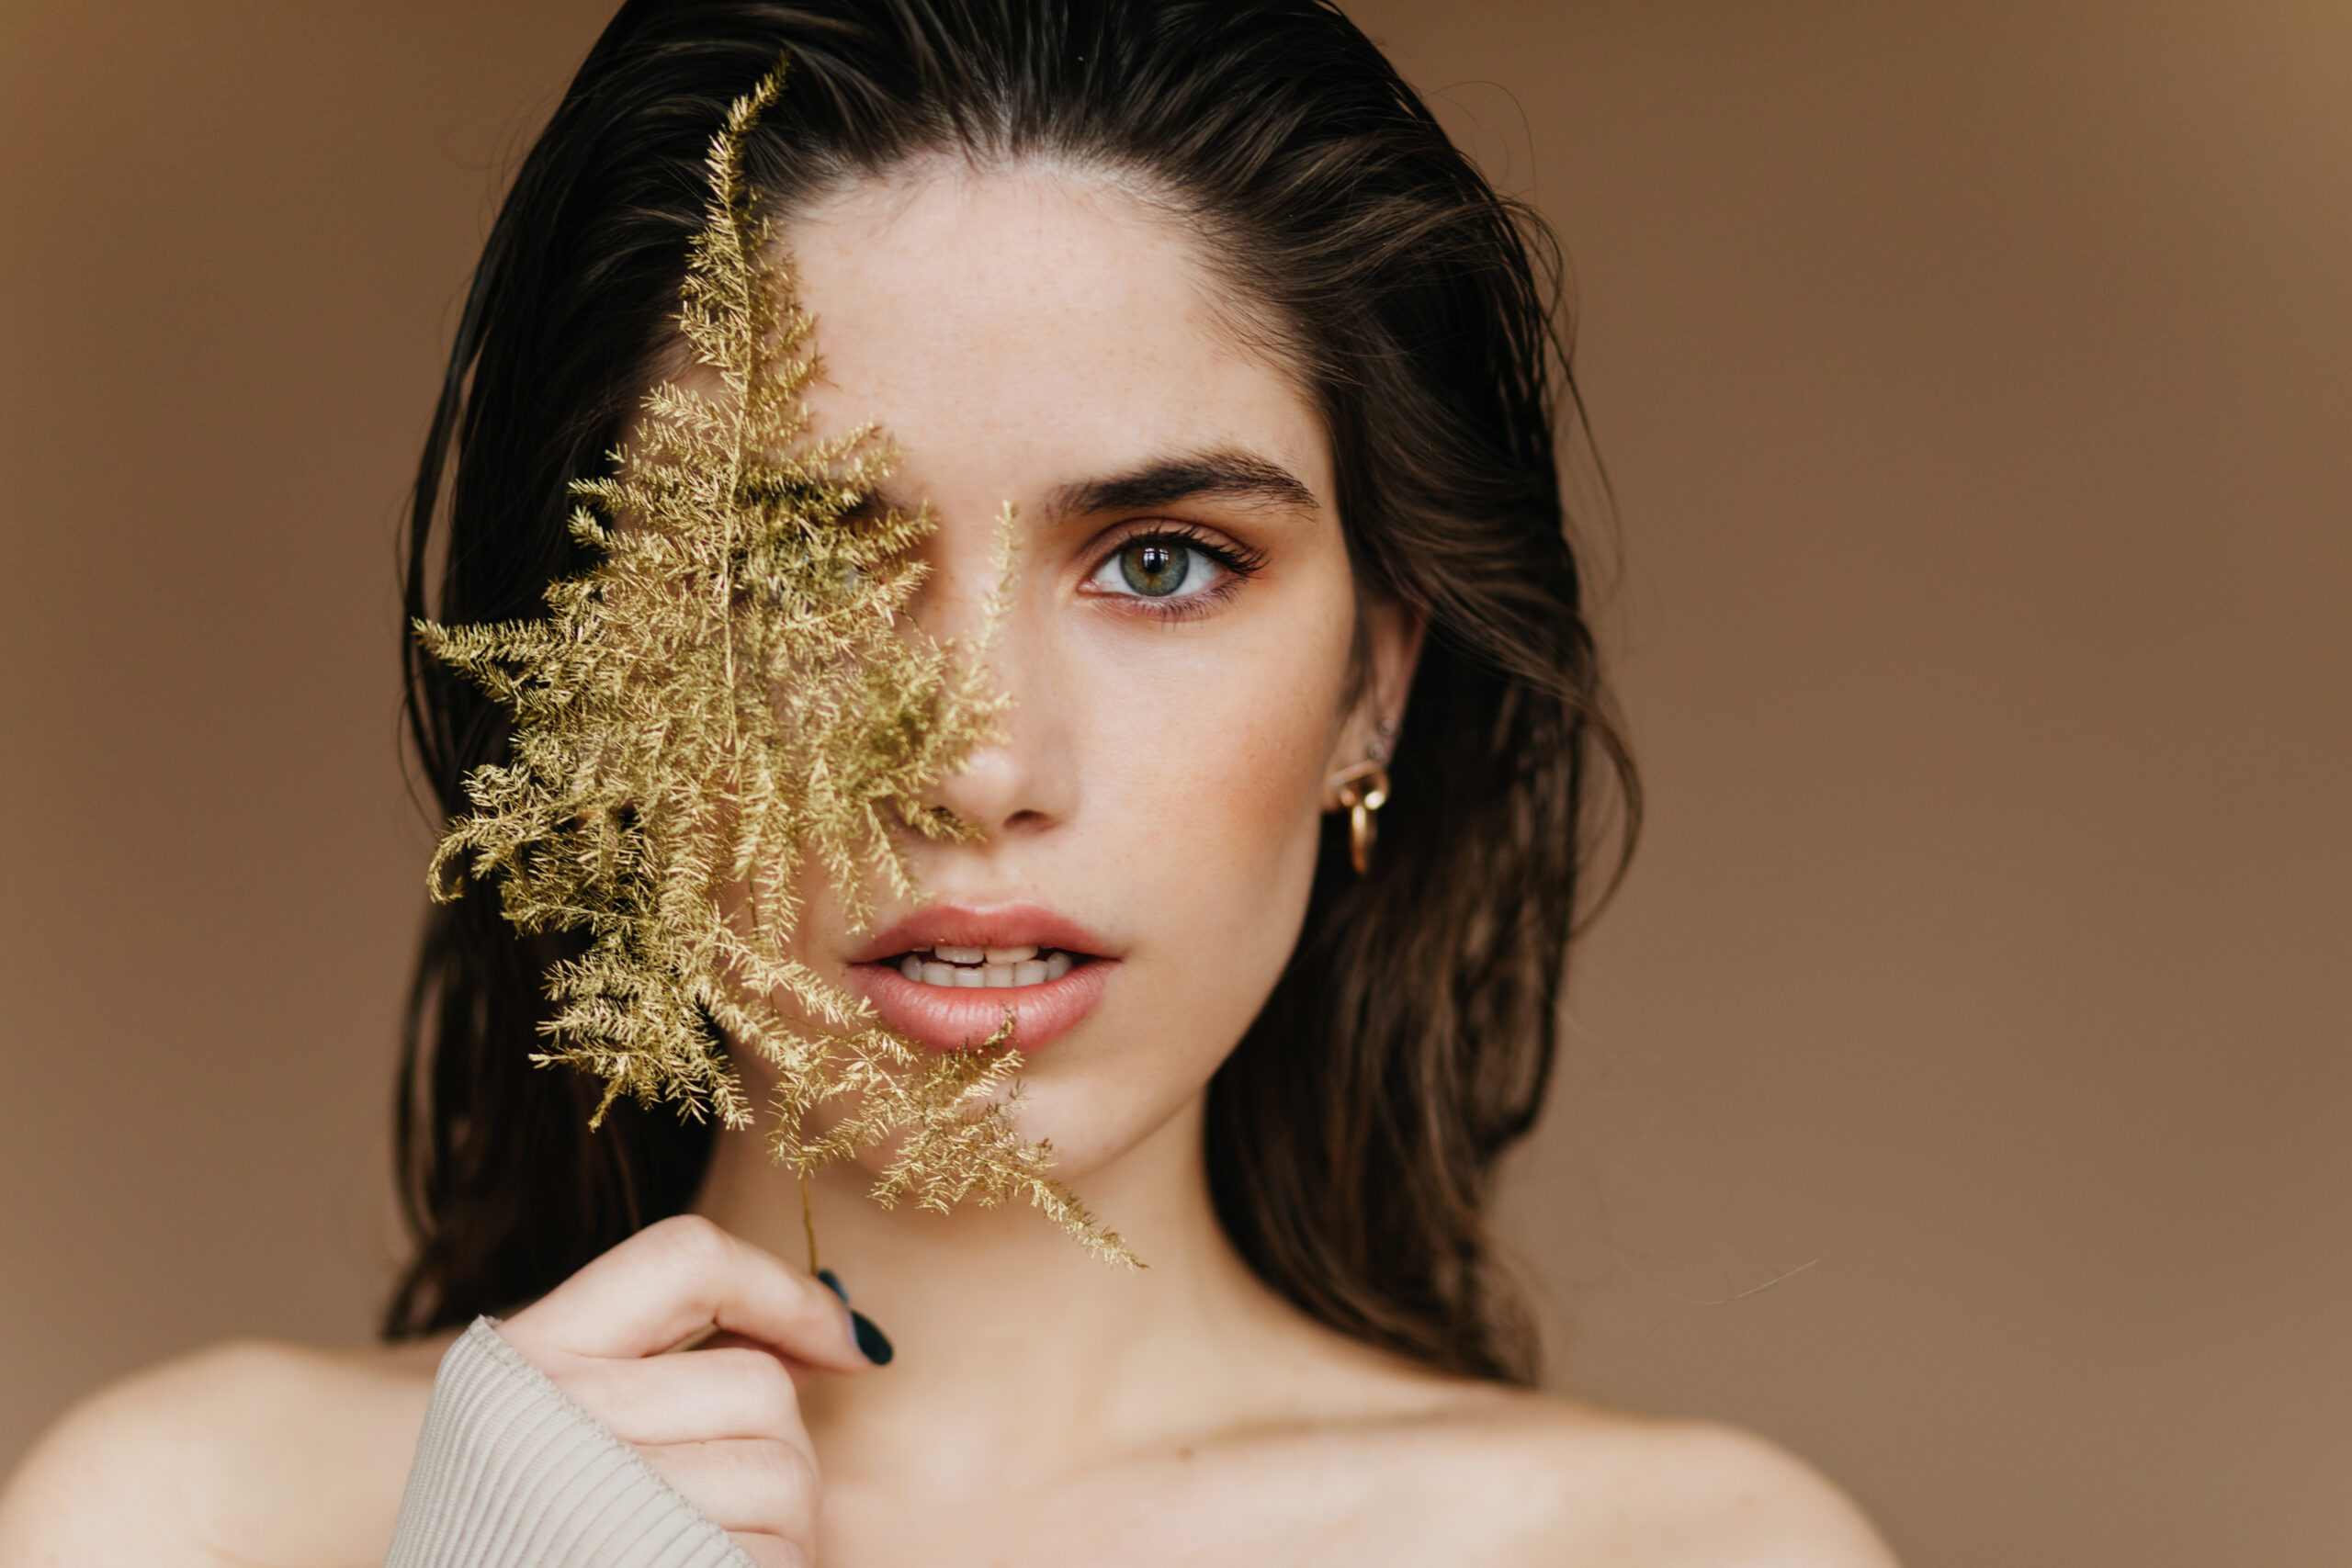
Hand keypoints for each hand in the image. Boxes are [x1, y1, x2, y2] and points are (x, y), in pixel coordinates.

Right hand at [496, 1215, 880, 1567]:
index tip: (844, 1342)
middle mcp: (552, 1417)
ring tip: (708, 1551)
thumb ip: (655, 1363)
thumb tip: (837, 1333)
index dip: (784, 1289)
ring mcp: (599, 1502)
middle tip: (720, 1504)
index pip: (687, 1258)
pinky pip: (774, 1555)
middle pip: (759, 1386)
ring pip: (785, 1473)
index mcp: (521, 1361)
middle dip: (776, 1446)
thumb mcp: (548, 1424)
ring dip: (782, 1523)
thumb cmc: (521, 1535)